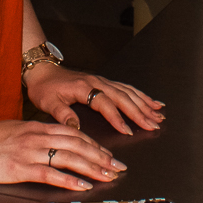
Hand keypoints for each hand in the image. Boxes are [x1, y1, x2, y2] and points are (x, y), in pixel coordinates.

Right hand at [0, 117, 125, 189]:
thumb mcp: (16, 130)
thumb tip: (52, 143)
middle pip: (78, 144)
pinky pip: (51, 174)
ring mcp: (31, 152)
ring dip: (93, 167)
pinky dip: (69, 180)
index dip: (94, 144)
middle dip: (101, 156)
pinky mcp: (21, 168)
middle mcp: (38, 137)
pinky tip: (83, 185)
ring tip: (109, 176)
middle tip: (118, 166)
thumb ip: (36, 135)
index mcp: (38, 127)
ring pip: (70, 158)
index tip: (108, 154)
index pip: (74, 133)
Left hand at [24, 67, 164, 134]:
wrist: (44, 71)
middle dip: (140, 112)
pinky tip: (152, 101)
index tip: (128, 131)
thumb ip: (62, 114)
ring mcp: (103, 81)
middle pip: (123, 97)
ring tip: (159, 115)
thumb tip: (76, 127)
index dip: (117, 118)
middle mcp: (97, 82)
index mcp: (84, 88)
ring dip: (145, 103)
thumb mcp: (48, 102)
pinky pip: (127, 88)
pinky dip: (141, 95)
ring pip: (129, 92)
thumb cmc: (45, 88)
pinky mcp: (105, 82)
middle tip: (154, 125)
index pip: (105, 104)